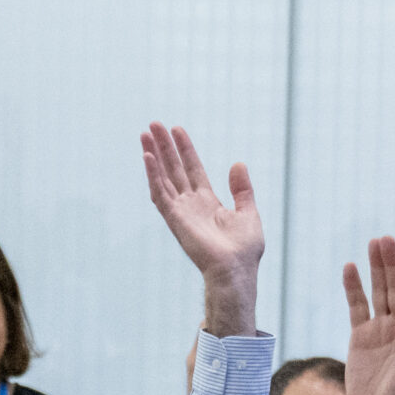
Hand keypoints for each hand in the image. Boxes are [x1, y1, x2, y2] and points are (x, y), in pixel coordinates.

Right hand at [141, 124, 262, 330]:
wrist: (235, 270)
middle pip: (173, 168)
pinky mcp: (174, 218)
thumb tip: (238, 163)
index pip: (192, 168)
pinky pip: (160, 193)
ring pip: (163, 177)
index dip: (185, 149)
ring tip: (145, 134)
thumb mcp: (248, 212)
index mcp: (207, 201)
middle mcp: (190, 203)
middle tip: (153, 124)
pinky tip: (147, 157)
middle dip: (163, 146)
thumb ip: (242, 188)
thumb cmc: (244, 250)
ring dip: (153, 155)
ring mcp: (180, 210)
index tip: (177, 129)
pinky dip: (153, 175)